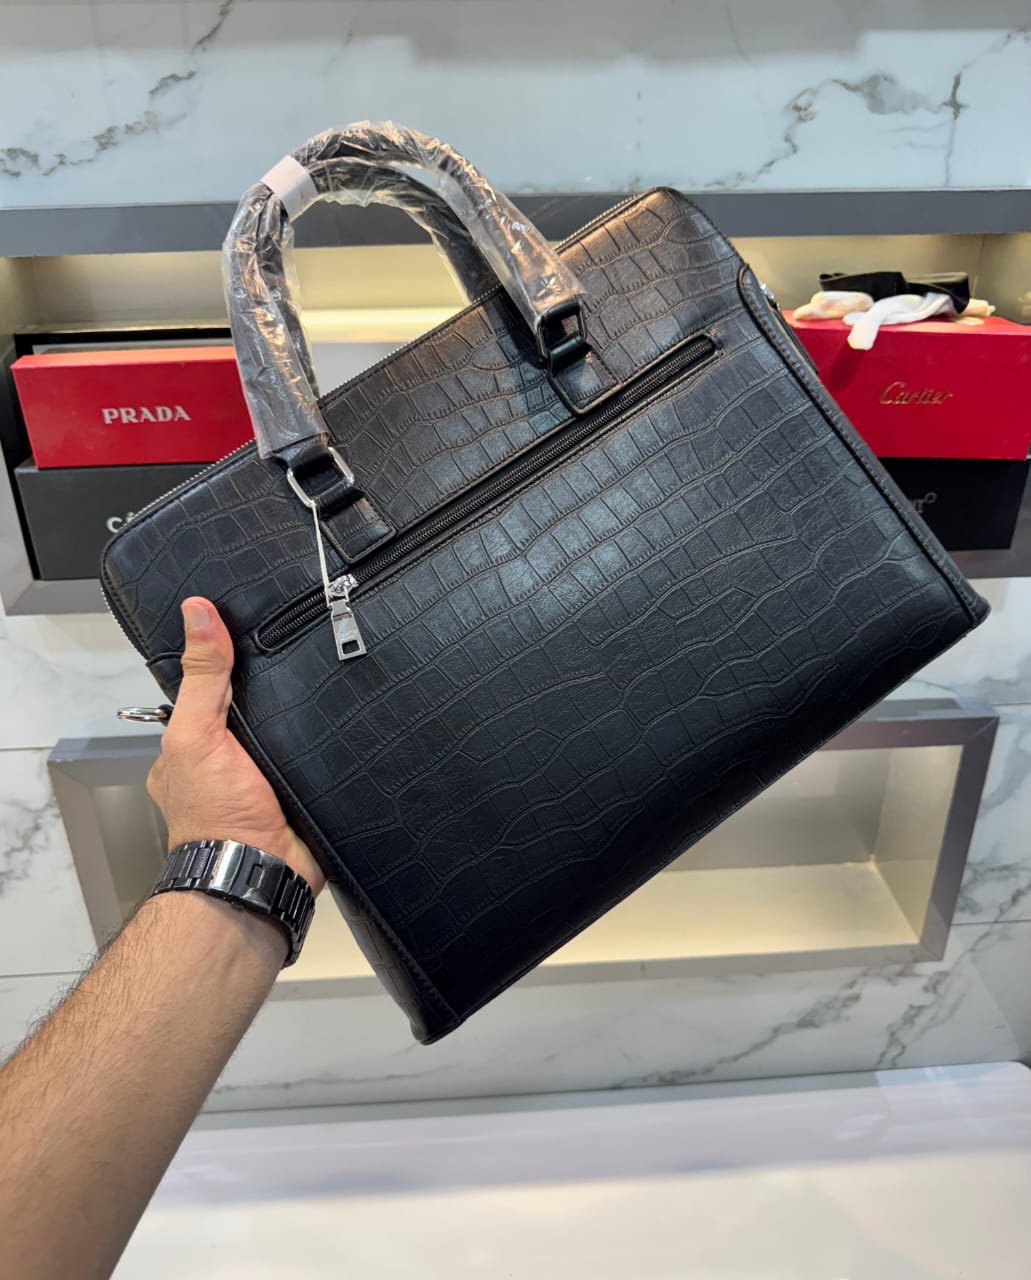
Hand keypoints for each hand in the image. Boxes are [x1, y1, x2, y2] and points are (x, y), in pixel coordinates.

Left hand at [147, 597, 324, 894]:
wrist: (259, 874)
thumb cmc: (215, 817)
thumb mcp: (196, 734)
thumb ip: (202, 677)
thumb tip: (197, 613)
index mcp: (196, 743)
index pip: (215, 686)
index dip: (233, 657)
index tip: (256, 622)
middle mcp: (231, 758)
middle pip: (259, 704)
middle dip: (281, 685)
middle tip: (308, 647)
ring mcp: (269, 775)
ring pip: (293, 728)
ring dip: (311, 713)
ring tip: (337, 672)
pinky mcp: (306, 789)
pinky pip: (322, 754)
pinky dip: (334, 740)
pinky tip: (351, 716)